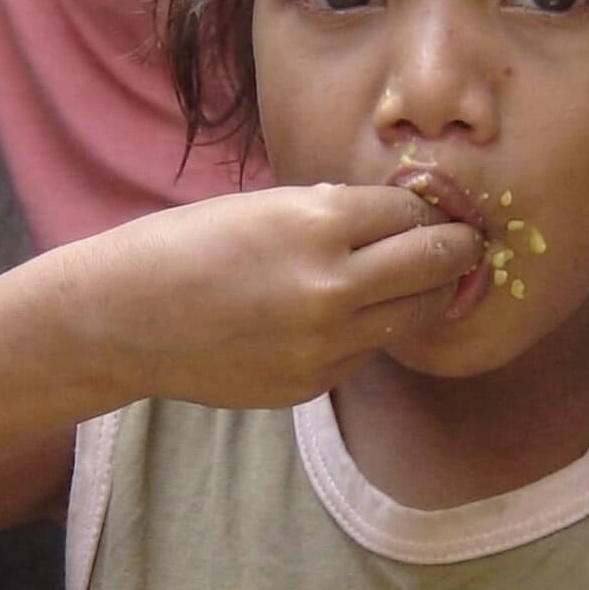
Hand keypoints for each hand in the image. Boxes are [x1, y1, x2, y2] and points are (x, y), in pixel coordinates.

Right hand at [64, 185, 484, 408]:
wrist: (123, 319)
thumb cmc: (186, 245)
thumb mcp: (265, 206)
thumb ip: (334, 212)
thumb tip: (399, 217)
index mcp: (316, 223)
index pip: (412, 212)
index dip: (429, 208)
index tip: (438, 209)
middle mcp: (330, 287)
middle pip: (434, 265)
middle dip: (457, 250)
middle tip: (465, 244)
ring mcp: (325, 344)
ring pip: (413, 317)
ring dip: (423, 296)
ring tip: (421, 280)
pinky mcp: (312, 384)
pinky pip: (367, 352)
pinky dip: (369, 331)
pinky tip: (345, 316)